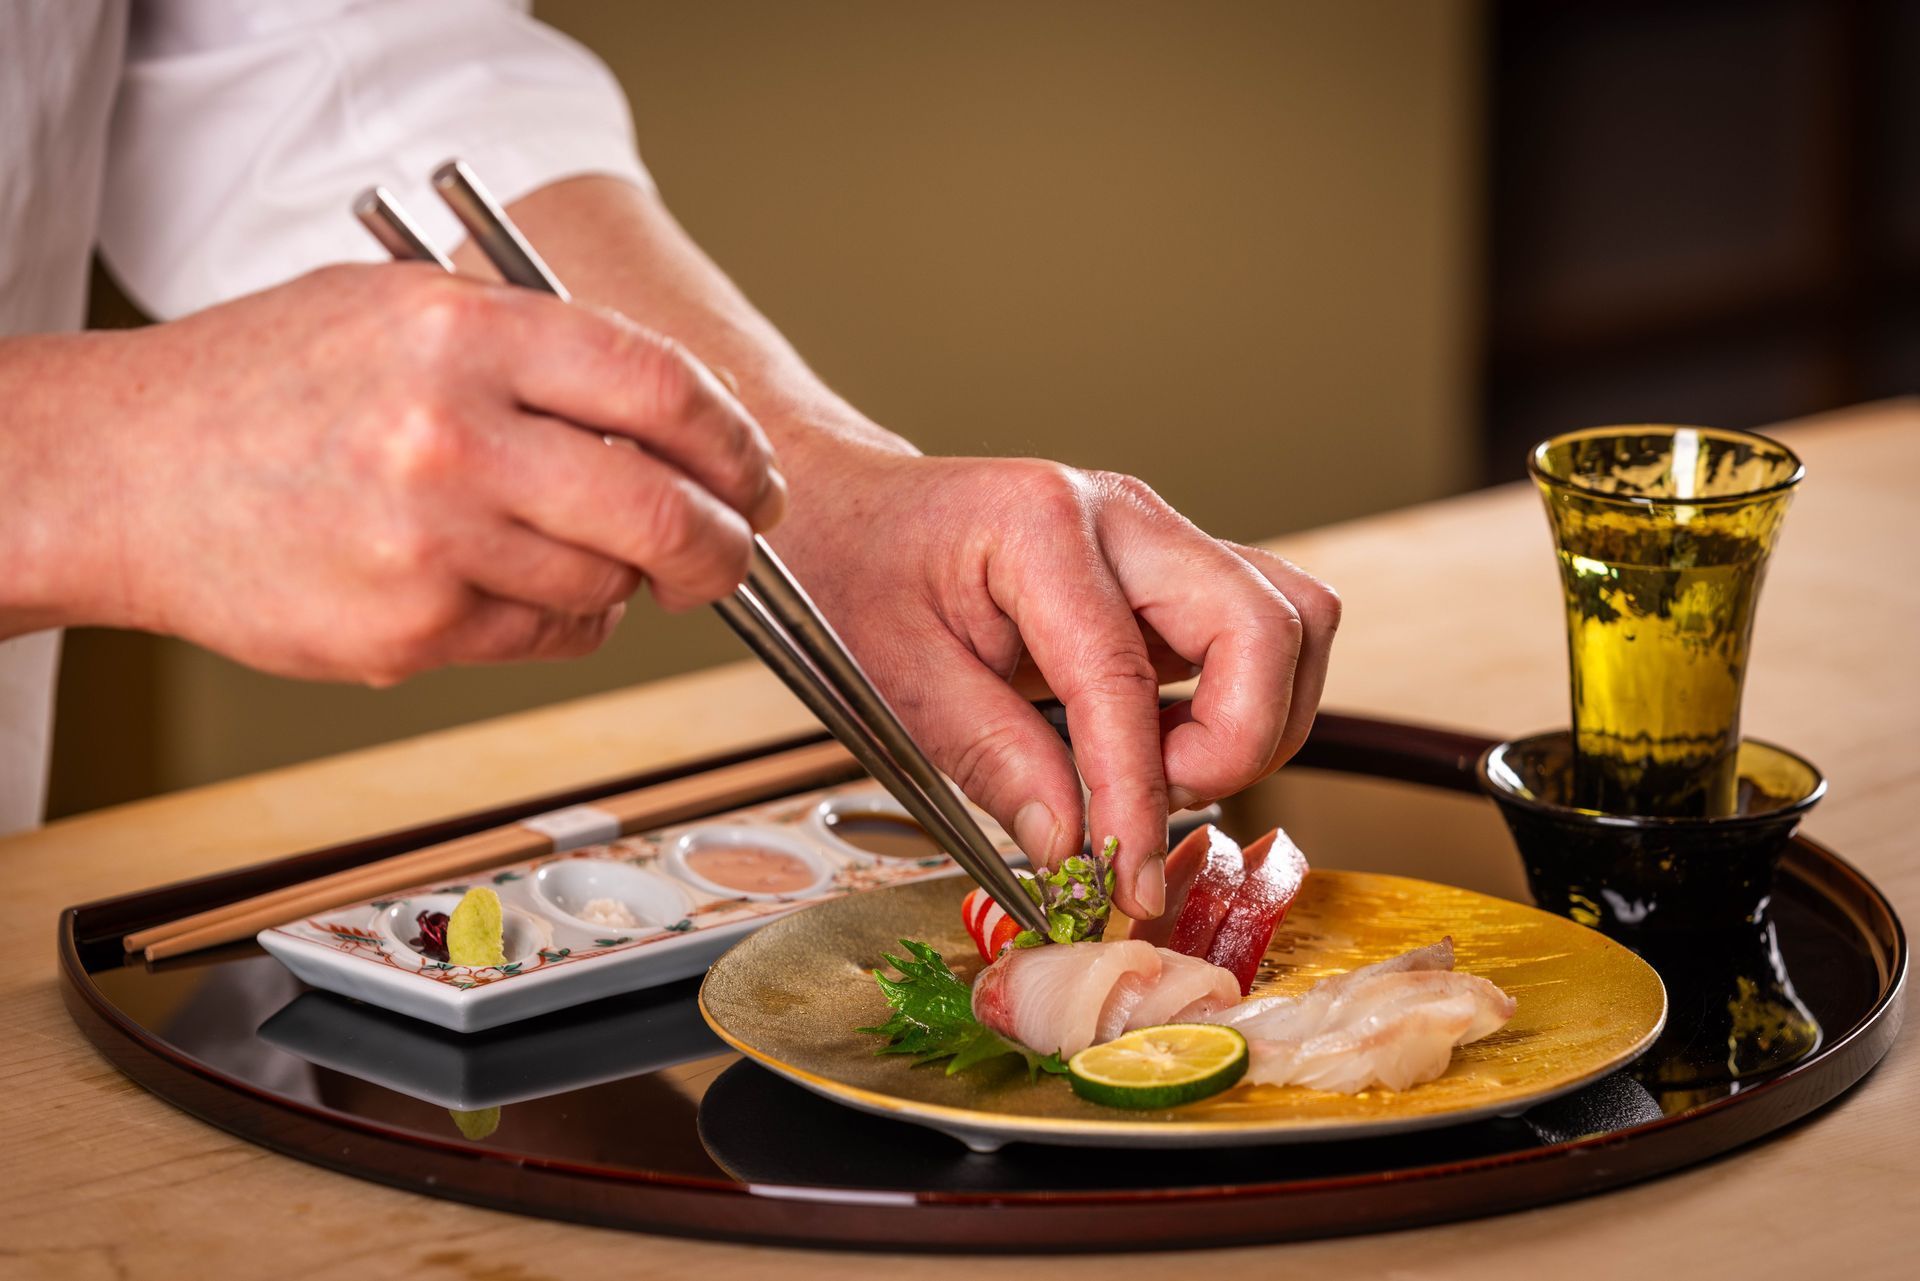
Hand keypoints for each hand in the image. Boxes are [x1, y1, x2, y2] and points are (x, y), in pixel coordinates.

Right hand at [1, 263, 784, 681]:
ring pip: (610, 587)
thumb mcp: (402, 306)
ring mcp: (431, 544)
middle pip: (664, 512)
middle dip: (725, 545)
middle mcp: (454, 436)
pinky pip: (546, 638)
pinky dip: (561, 620)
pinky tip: (513, 583)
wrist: (122, 472)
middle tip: (732, 550)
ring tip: (569, 546)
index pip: (664, 390)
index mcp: (465, 334)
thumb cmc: (265, 383)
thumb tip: (678, 419)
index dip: (734, 442)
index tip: (753, 473)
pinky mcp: (409, 633)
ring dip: (624, 580)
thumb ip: (538, 346)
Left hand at [772, 445, 1339, 919]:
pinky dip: (1240, 708)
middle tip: (1153, 802)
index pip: (1124, 675)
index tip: (1125, 877)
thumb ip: (992, 761)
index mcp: (1040, 526)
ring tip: (1155, 769)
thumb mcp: (894, 677)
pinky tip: (1158, 744)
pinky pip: (1261, 639)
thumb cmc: (860, 573)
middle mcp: (1125, 519)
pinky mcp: (1174, 579)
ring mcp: (1160, 543)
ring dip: (1255, 722)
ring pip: (1293, 623)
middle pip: (1269, 623)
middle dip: (1238, 741)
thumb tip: (1074, 849)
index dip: (1135, 793)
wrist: (856, 513)